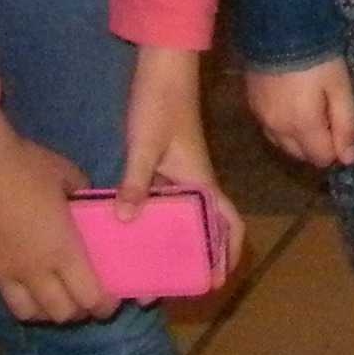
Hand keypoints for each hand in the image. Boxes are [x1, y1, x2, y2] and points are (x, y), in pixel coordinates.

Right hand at [0, 117, 111, 324]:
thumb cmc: (27, 167)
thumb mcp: (66, 174)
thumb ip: (80, 192)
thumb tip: (83, 196)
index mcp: (61, 250)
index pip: (88, 296)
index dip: (102, 306)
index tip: (110, 303)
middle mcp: (32, 270)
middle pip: (58, 313)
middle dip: (75, 312)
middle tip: (83, 300)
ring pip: (24, 311)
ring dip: (42, 310)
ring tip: (49, 298)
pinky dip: (4, 286)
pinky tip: (8, 273)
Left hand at [116, 45, 238, 282]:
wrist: (161, 66)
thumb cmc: (161, 102)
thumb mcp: (145, 143)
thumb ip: (136, 181)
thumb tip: (125, 221)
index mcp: (201, 180)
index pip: (228, 221)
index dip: (227, 252)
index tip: (213, 282)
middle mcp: (195, 182)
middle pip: (205, 228)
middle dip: (193, 259)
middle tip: (164, 288)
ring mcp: (179, 175)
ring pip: (183, 219)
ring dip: (172, 244)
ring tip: (144, 270)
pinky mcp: (163, 168)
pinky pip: (164, 205)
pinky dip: (155, 224)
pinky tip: (129, 235)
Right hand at [244, 58, 353, 170]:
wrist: (278, 28)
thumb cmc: (317, 57)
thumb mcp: (340, 86)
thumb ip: (346, 124)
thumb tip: (348, 159)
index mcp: (302, 127)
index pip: (321, 158)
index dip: (337, 147)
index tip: (342, 124)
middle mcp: (277, 130)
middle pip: (302, 155)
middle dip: (318, 144)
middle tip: (329, 113)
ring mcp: (261, 119)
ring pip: (284, 145)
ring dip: (299, 138)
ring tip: (312, 108)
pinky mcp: (251, 106)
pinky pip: (270, 130)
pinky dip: (283, 127)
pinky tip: (292, 106)